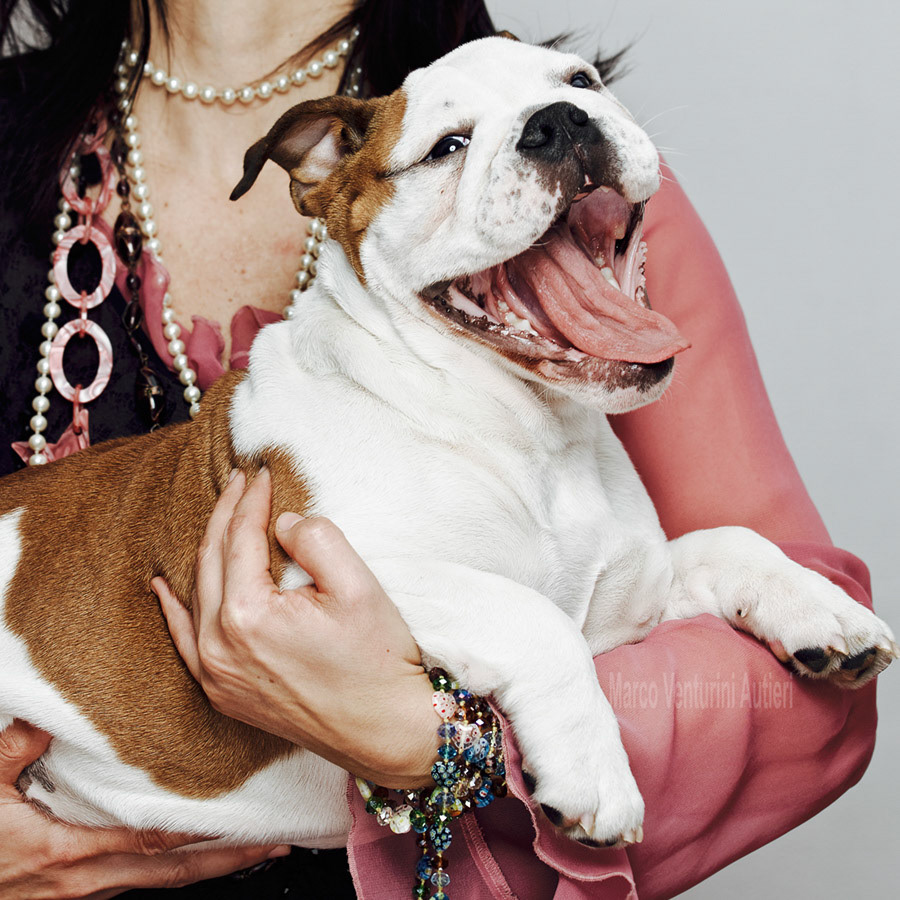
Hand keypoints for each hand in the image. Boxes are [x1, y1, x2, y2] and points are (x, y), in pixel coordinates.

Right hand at [0, 719, 289, 898]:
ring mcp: (82, 893)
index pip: (152, 838)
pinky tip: (187, 856)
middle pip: (172, 871)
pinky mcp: (75, 895)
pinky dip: (168, 871)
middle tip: (272, 844)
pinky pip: (134, 883)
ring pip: (157, 882)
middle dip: (227, 861)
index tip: (244, 818)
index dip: (200, 830)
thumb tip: (46, 716)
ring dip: (204, 867)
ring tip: (247, 851)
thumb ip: (14, 750)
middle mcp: (86, 879)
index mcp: (69, 852)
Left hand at [153, 468, 437, 787]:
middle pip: (210, 560)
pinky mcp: (224, 693)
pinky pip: (187, 640)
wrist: (387, 732)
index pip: (239, 539)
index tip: (262, 470)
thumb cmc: (379, 661)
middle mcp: (219, 647)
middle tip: (241, 480)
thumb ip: (316, 539)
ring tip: (222, 514)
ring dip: (208, 549)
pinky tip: (164, 587)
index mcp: (248, 616)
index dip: (251, 500)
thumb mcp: (359, 586)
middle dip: (225, 514)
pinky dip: (176, 608)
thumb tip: (282, 524)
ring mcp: (216, 675)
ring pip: (197, 594)